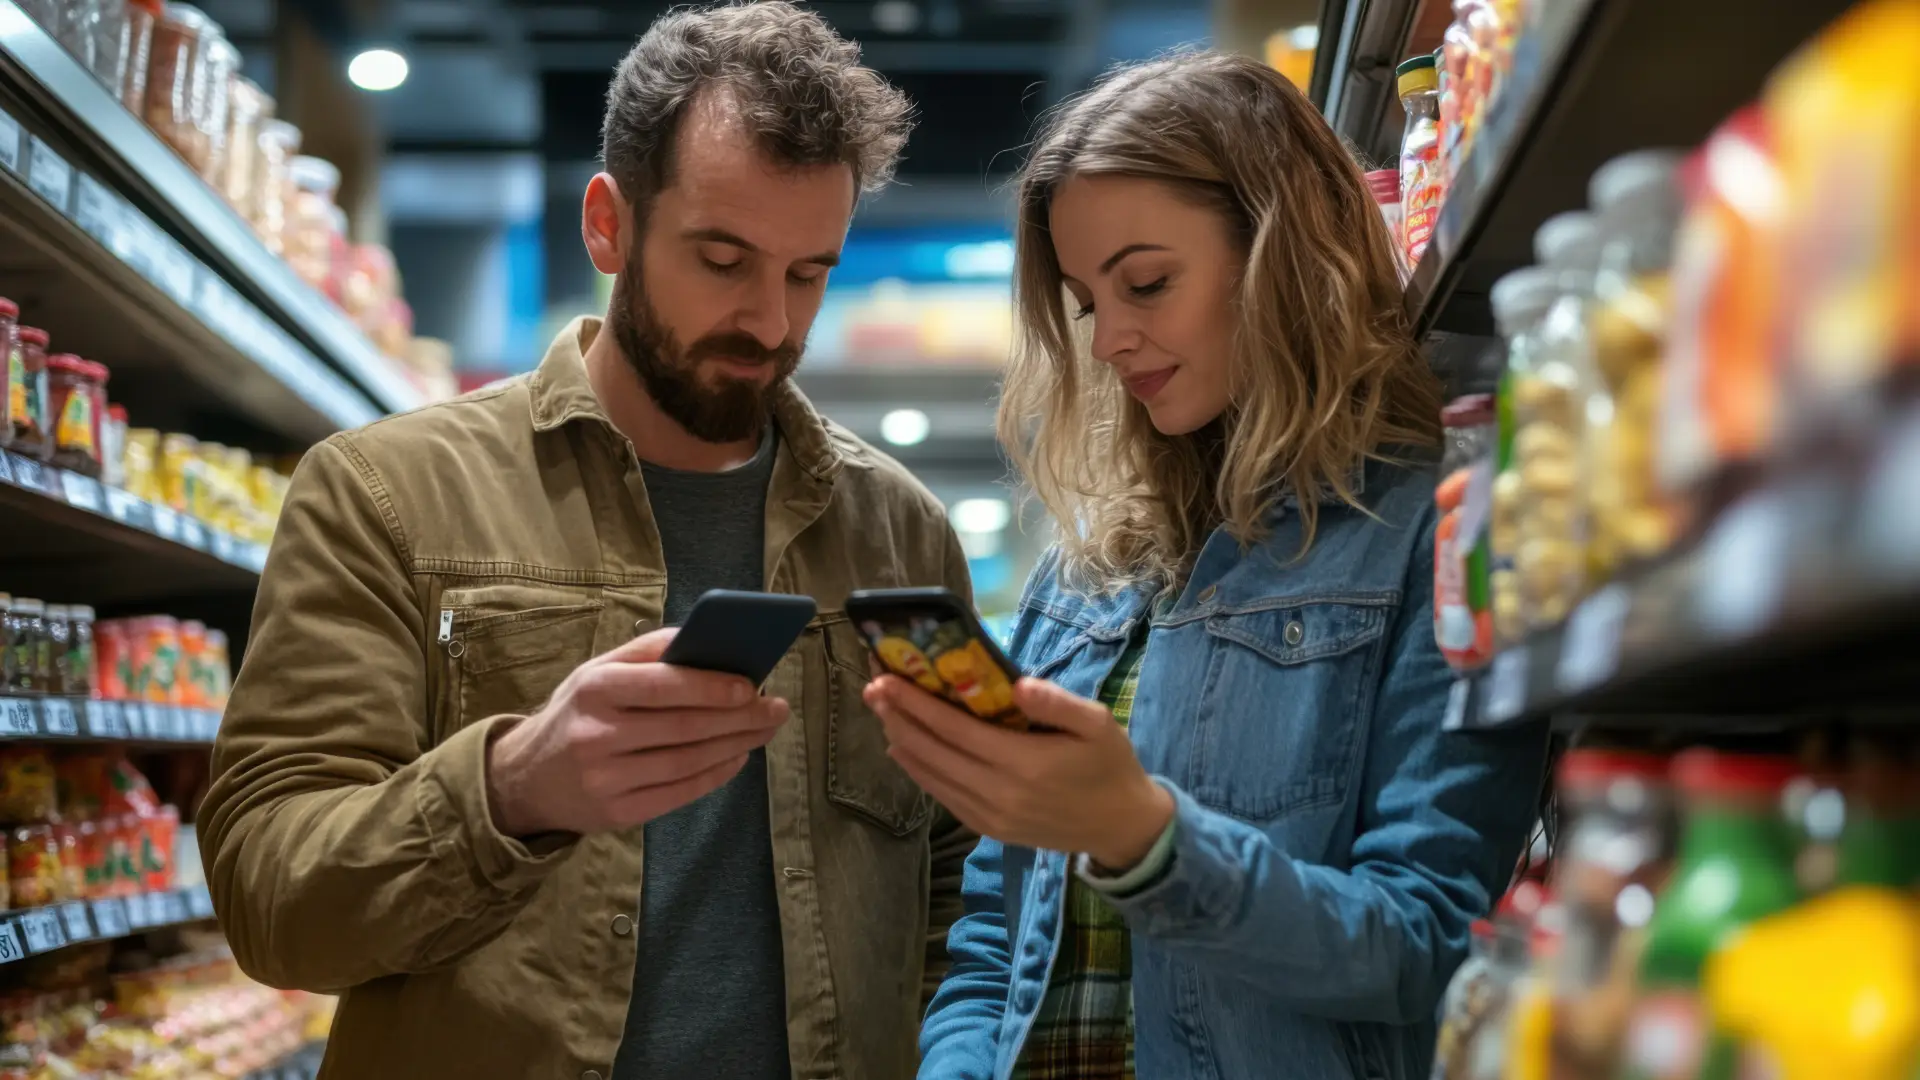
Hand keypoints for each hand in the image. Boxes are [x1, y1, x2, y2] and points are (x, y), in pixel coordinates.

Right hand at [487, 628, 788, 836]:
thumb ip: (649, 652)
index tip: (751, 684)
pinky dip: (715, 775)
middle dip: (739, 717)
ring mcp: (606, 779)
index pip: (661, 685)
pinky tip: (738, 758)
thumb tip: (709, 638)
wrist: (524, 778)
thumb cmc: (576, 713)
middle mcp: (597, 735)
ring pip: (687, 761)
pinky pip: (679, 793)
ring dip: (735, 745)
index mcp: (593, 689)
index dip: (710, 685)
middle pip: (683, 727)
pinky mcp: (617, 814)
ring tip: (764, 730)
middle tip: (776, 708)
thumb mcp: (597, 671)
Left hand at [864, 675, 1173, 870]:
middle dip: (899, 719)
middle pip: (935, 752)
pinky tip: (904, 752)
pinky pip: (944, 798)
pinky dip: (919, 773)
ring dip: (903, 743)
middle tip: (872, 689)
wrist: (1122, 826)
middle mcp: (1000, 793)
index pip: (956, 729)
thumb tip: (1018, 685)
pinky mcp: (990, 829)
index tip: (887, 680)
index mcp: (1024, 763)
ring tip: (881, 714)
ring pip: (933, 777)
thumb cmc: (1109, 765)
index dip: (918, 705)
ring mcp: (992, 816)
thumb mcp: (1098, 725)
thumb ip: (1058, 704)